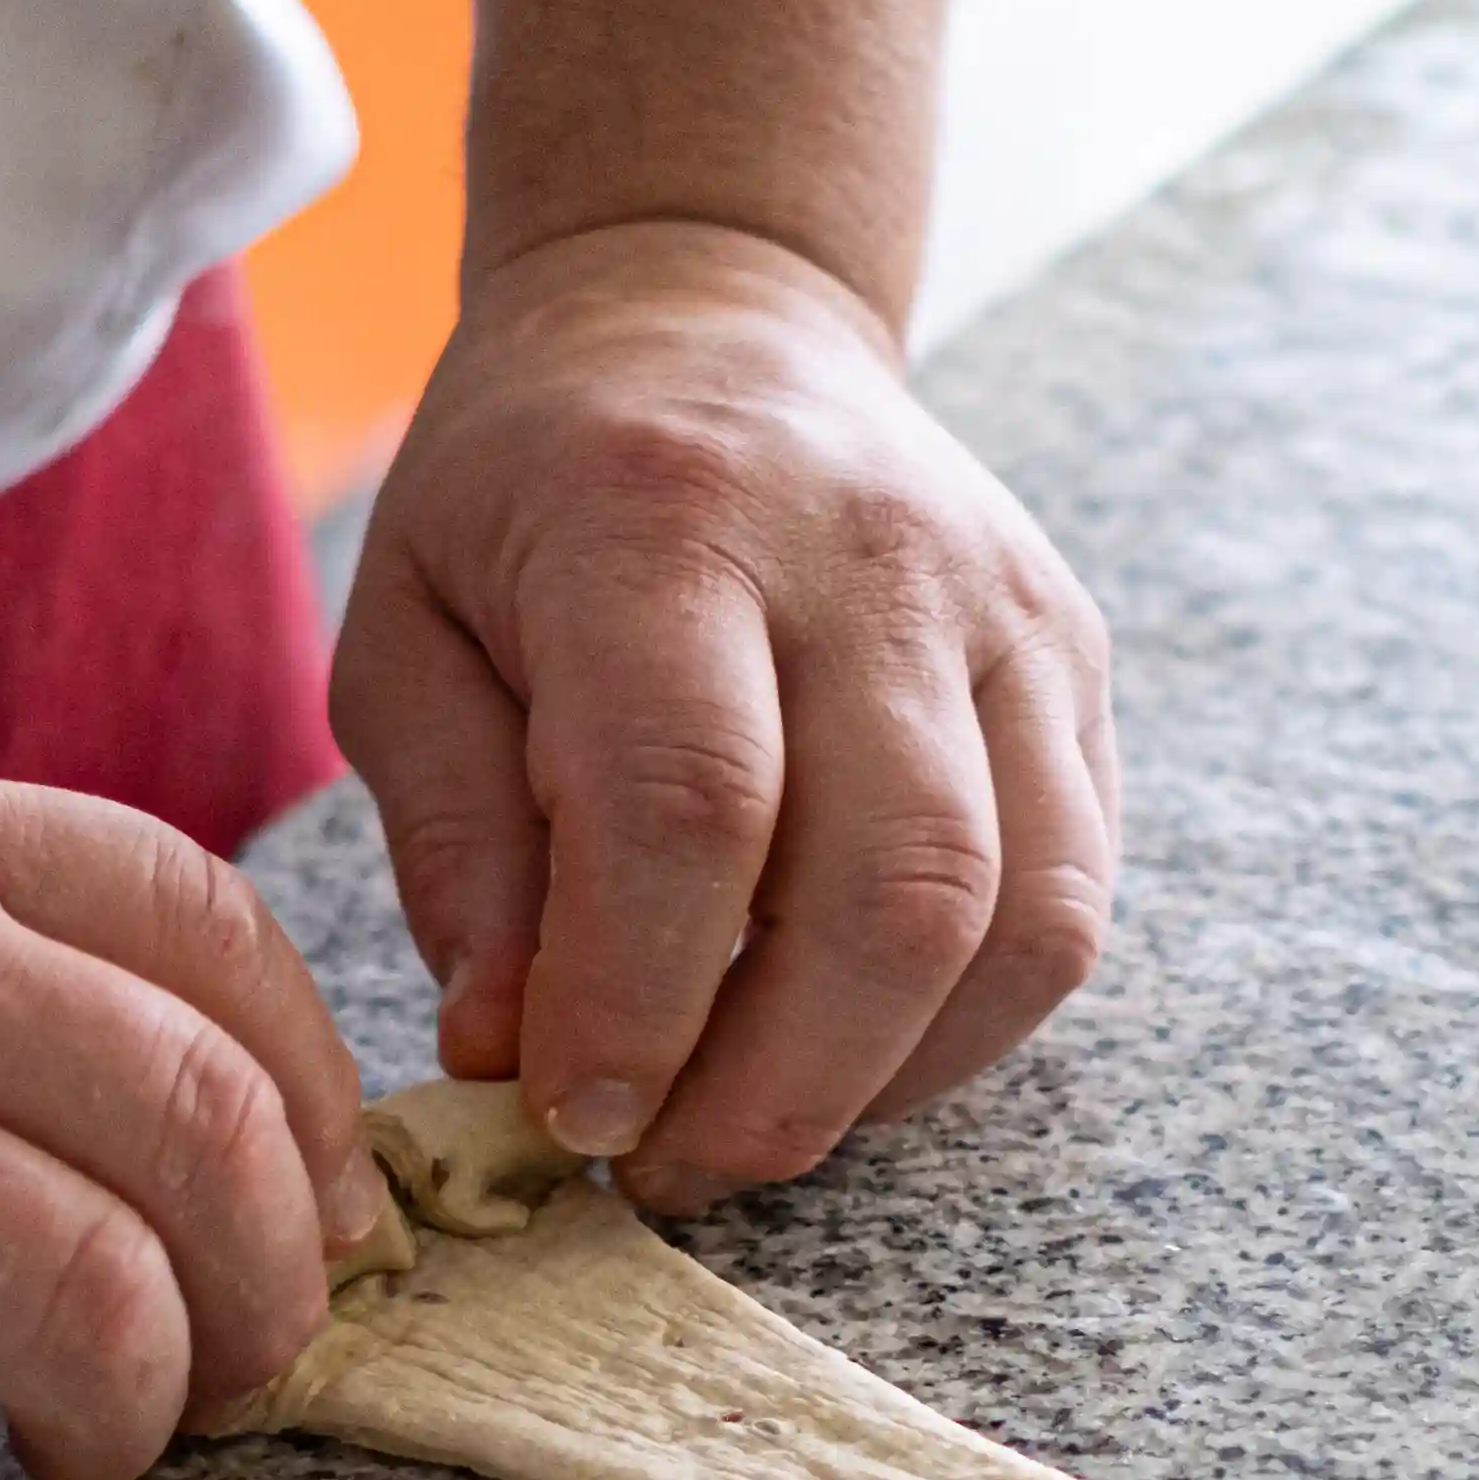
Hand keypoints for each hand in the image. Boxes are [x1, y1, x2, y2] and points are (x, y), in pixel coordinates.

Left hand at [332, 223, 1117, 1209]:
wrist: (709, 317)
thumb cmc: (527, 500)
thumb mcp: (405, 636)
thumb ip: (452, 844)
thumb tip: (506, 1050)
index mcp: (666, 525)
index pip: (690, 805)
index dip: (638, 1002)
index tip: (573, 1115)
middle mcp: (867, 557)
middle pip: (894, 887)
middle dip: (778, 1086)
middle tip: (664, 1162)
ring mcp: (1001, 609)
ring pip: (1020, 915)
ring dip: (885, 1077)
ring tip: (751, 1118)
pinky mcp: (1073, 662)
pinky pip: (1071, 898)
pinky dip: (966, 1022)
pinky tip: (849, 1045)